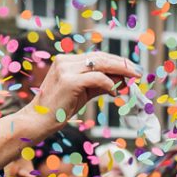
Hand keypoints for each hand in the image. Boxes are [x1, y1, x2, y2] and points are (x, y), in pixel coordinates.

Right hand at [0, 51, 139, 167]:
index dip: (116, 61)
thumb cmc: (60, 108)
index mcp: (67, 61)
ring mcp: (66, 69)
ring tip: (132, 80)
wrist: (39, 120)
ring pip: (100, 64)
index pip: (97, 56)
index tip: (131, 68)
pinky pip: (97, 78)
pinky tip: (114, 92)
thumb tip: (122, 80)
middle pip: (101, 57)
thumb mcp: (84, 92)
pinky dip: (109, 84)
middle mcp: (65, 61)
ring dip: (120, 71)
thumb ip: (101, 84)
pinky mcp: (69, 81)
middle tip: (137, 73)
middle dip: (122, 64)